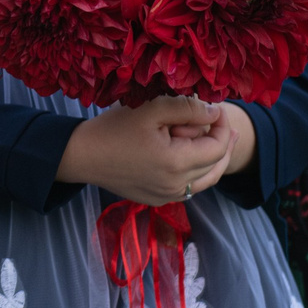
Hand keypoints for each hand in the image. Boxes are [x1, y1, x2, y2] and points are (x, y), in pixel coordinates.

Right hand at [58, 96, 234, 205]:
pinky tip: (192, 158)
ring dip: (214, 161)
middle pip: (216, 167)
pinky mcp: (156, 199)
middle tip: (226, 126)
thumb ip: (187, 108)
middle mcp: (176, 186)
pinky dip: (196, 173)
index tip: (216, 108)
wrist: (81, 155)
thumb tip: (215, 113)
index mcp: (177, 163)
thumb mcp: (151, 109)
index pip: (218, 147)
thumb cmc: (113, 129)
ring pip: (205, 181)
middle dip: (222, 143)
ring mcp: (166, 196)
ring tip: (220, 142)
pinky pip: (187, 188)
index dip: (223, 126)